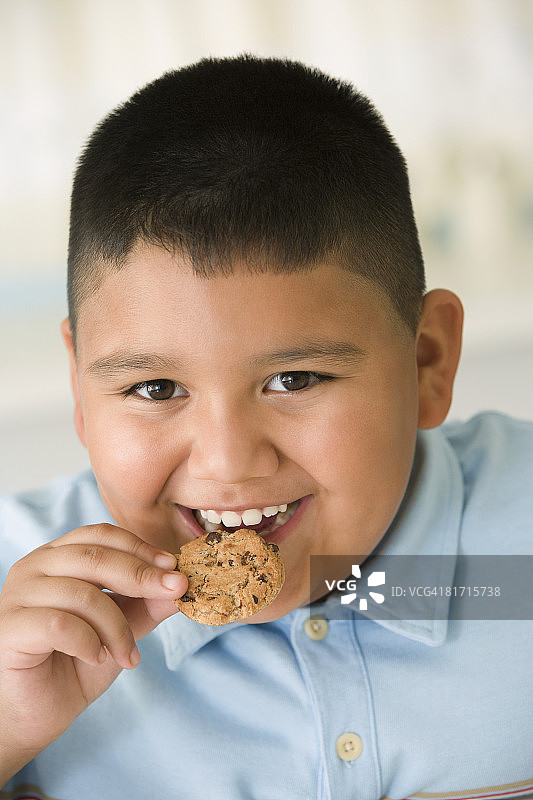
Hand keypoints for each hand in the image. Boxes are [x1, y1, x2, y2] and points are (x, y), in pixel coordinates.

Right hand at [0, 523, 186, 782]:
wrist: (30, 718)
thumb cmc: (70, 667)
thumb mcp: (118, 631)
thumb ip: (145, 606)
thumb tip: (180, 585)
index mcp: (57, 557)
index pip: (101, 535)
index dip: (141, 548)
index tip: (174, 568)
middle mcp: (34, 567)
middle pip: (95, 556)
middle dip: (142, 575)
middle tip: (174, 593)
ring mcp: (18, 595)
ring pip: (84, 594)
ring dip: (117, 628)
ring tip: (127, 655)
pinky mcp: (11, 627)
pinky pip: (61, 624)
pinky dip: (90, 642)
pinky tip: (97, 658)